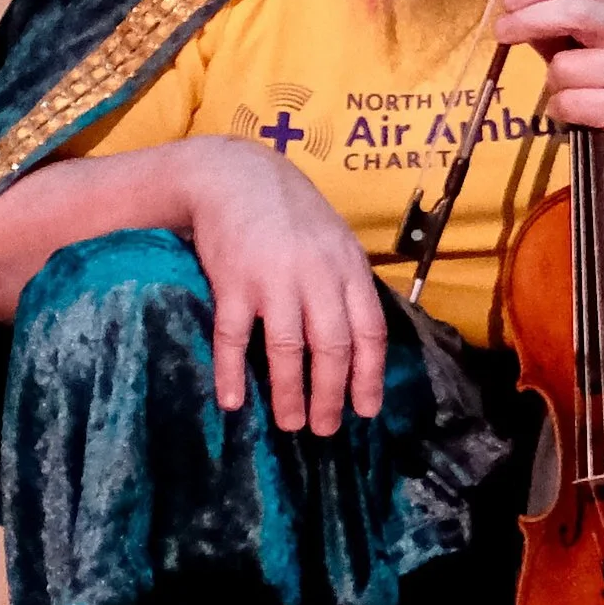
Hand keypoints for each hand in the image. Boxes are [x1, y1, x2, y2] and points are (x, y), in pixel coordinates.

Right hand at [181, 136, 387, 433]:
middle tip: (326, 429)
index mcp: (348, 268)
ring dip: (290, 392)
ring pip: (288, 348)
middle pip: (333, 346)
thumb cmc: (291, 214)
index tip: (367, 410)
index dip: (370, 375)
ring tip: (290, 424)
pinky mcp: (233, 282)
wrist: (235, 175)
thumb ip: (347, 284)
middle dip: (332, 394)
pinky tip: (233, 401)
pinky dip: (233, 372)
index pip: (369, 330)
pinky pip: (234, 337)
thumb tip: (363, 341)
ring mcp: (274, 279)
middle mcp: (316, 276)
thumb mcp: (335, 241)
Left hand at [492, 0, 603, 169]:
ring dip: (553, 83)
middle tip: (500, 31)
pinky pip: (569, 102)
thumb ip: (555, 27)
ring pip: (565, 67)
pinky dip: (560, 110)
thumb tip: (512, 13)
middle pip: (576, 12)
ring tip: (573, 93)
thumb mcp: (587, 45)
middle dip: (529, 19)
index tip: (508, 1)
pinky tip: (580, 114)